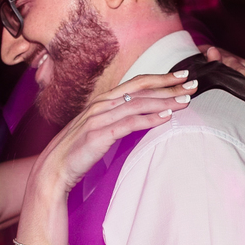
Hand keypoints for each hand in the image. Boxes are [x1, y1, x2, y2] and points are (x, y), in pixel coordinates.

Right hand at [31, 71, 194, 196]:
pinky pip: (129, 124)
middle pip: (140, 89)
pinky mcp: (99, 135)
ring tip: (185, 100)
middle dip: (168, 84)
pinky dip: (149, 119)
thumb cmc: (77, 151)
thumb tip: (139, 116)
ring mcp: (99, 118)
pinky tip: (166, 117)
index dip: (160, 77)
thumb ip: (116, 120)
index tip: (181, 76)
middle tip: (192, 83)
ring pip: (138, 104)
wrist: (53, 169)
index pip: (136, 83)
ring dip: (164, 100)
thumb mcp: (98, 129)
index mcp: (102, 101)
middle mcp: (101, 105)